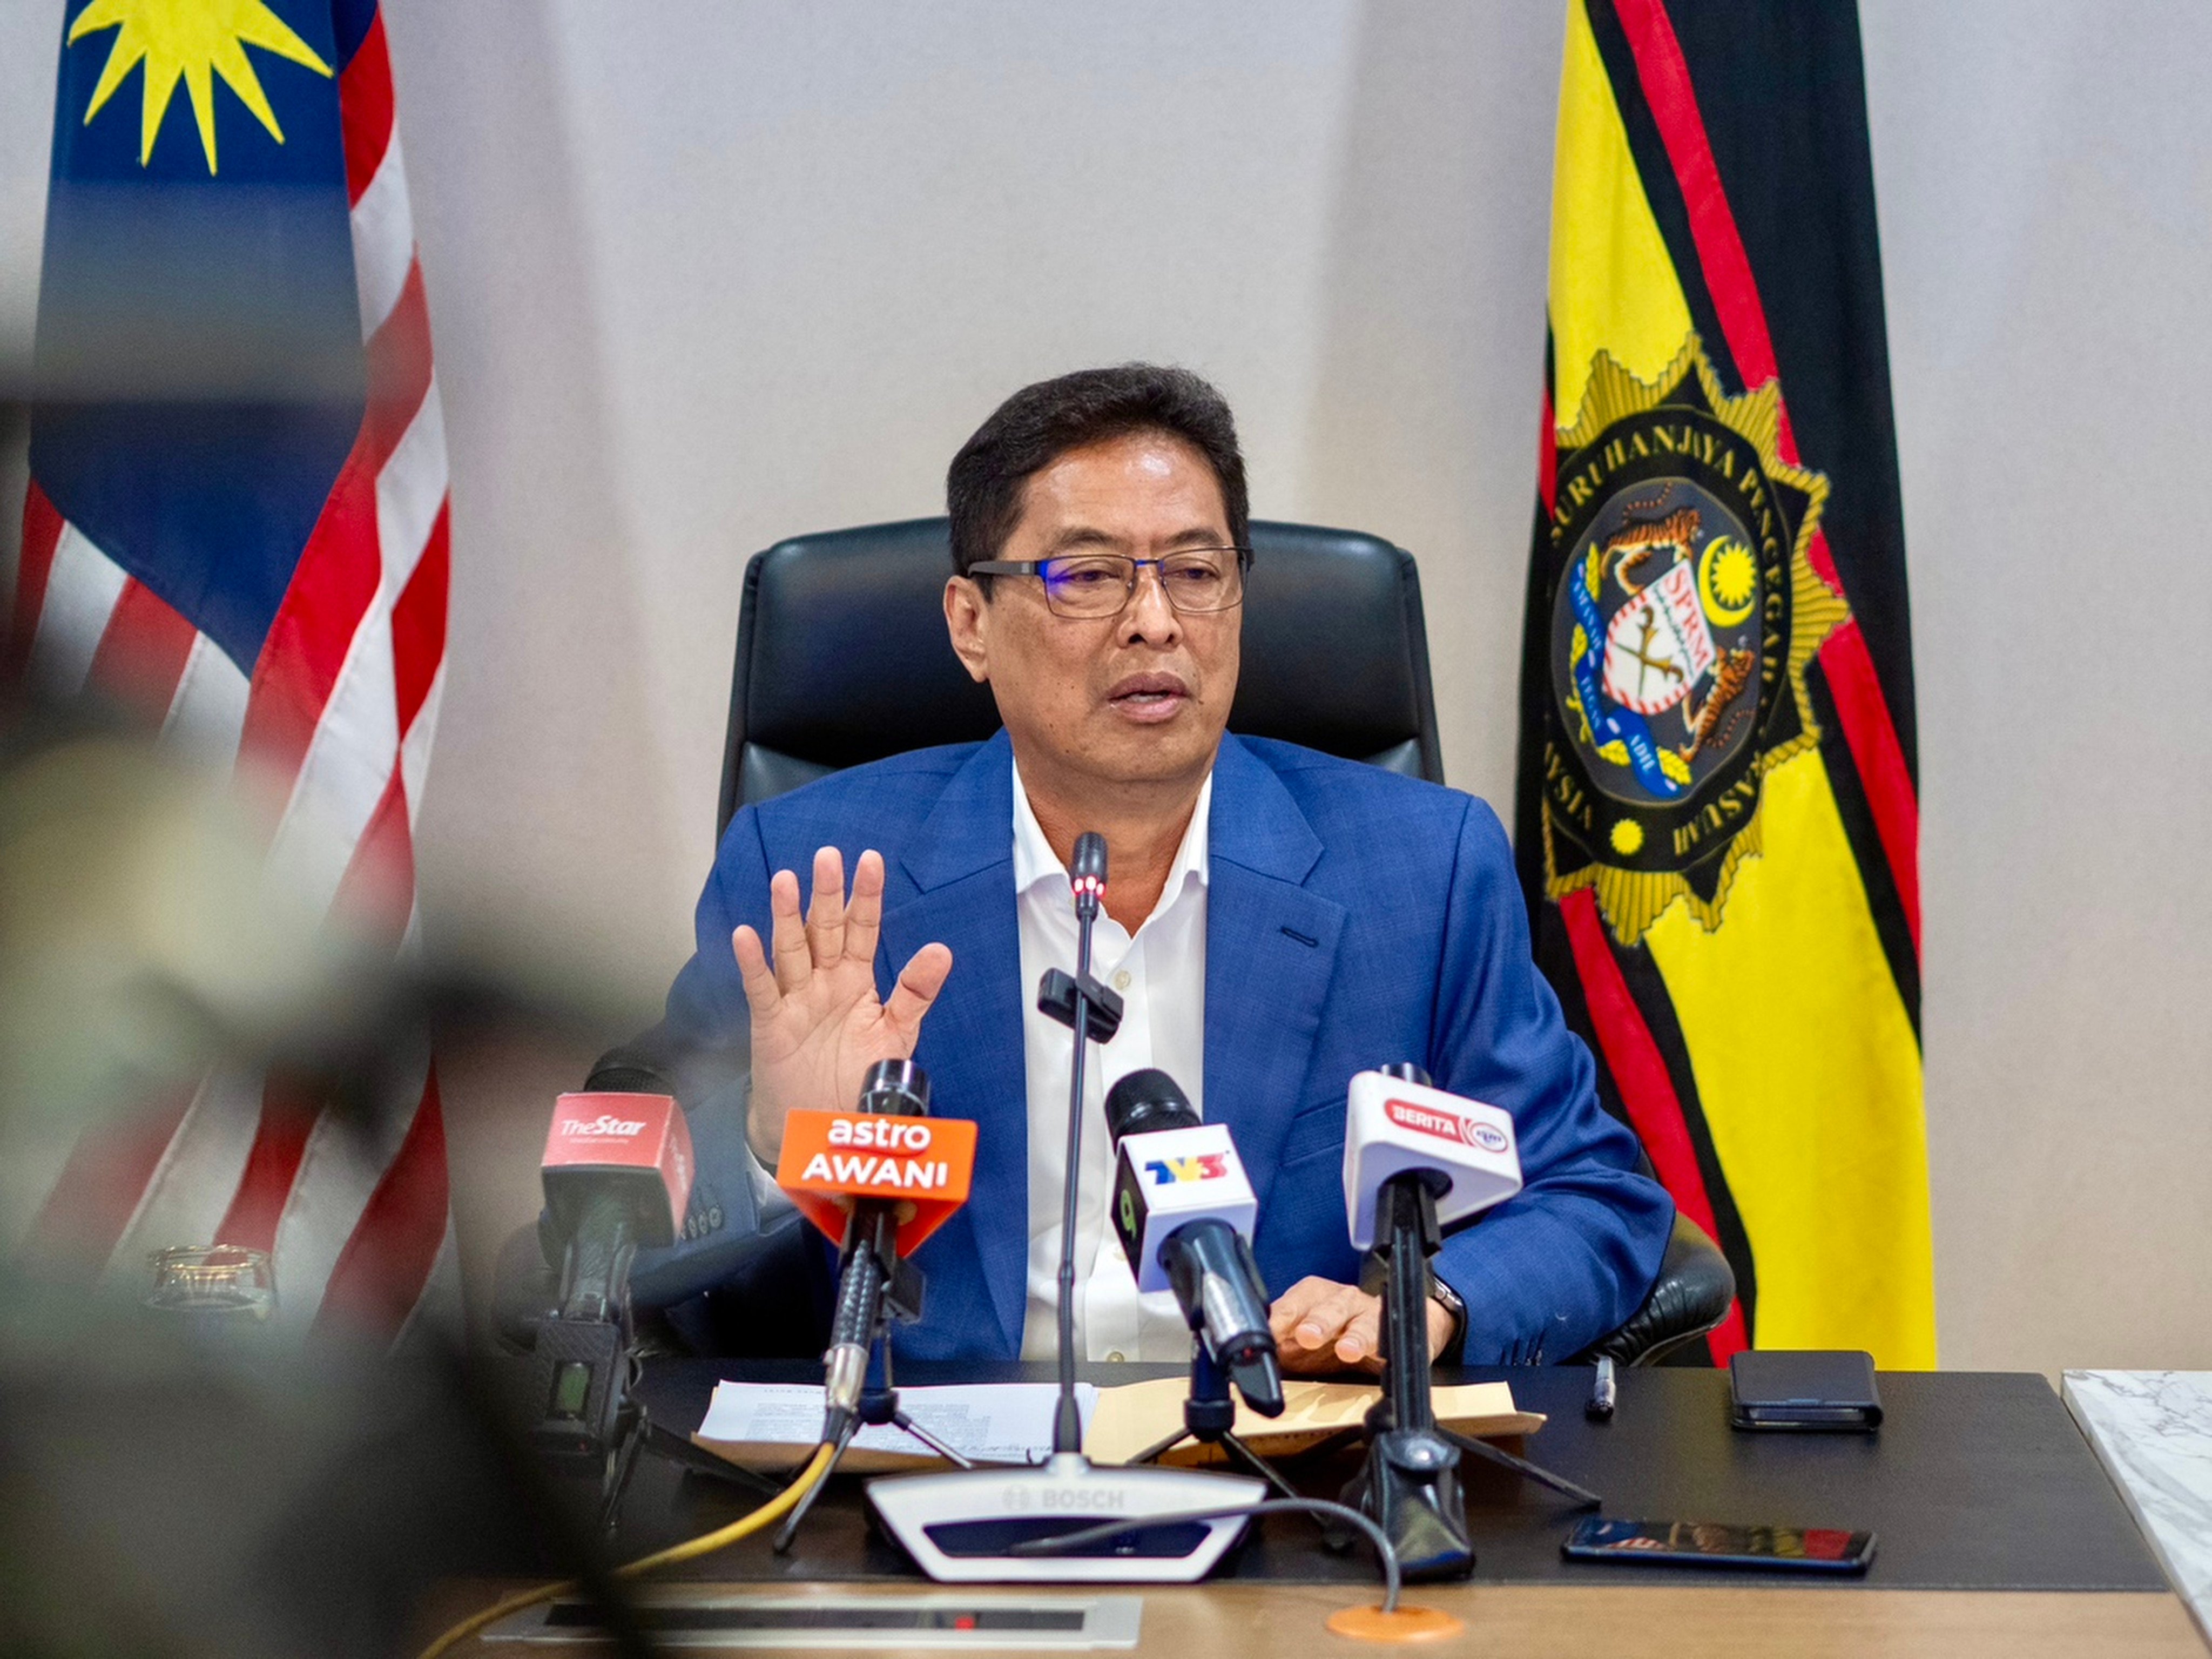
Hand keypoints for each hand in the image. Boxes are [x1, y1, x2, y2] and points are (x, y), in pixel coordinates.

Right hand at [732, 846, 952, 1164]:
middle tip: (828, 856)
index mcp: (856, 980)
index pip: (863, 930)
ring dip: (786, 917)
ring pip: (791, 951)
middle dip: (827, 894)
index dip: (866, 897)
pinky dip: (753, 964)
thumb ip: (915, 993)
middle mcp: (824, 982)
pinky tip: (745, 936)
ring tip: (784, 880)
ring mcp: (796, 1001)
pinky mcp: (771, 1025)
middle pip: (825, 931)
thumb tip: (941, 951)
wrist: (819, 1124)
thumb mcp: (896, 1033)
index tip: (870, 861)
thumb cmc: (855, 1076)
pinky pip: (761, 990)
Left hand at [1269, 1276, 1456, 1375]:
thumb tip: (1249, 1363)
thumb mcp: (1299, 1344)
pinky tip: (1378, 1357)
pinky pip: (1386, 1337)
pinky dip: (1381, 1347)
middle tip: (1307, 1336)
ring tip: (1346, 1351)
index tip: (1269, 1333)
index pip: (1291, 1305)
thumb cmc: (1333, 1336)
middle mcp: (1338, 1301)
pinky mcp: (1389, 1332)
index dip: (1280, 1319)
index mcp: (1310, 1299)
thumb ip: (1277, 1350)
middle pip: (1326, 1306)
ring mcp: (1366, 1314)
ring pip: (1359, 1320)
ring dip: (1352, 1335)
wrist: (1380, 1332)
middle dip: (1316, 1321)